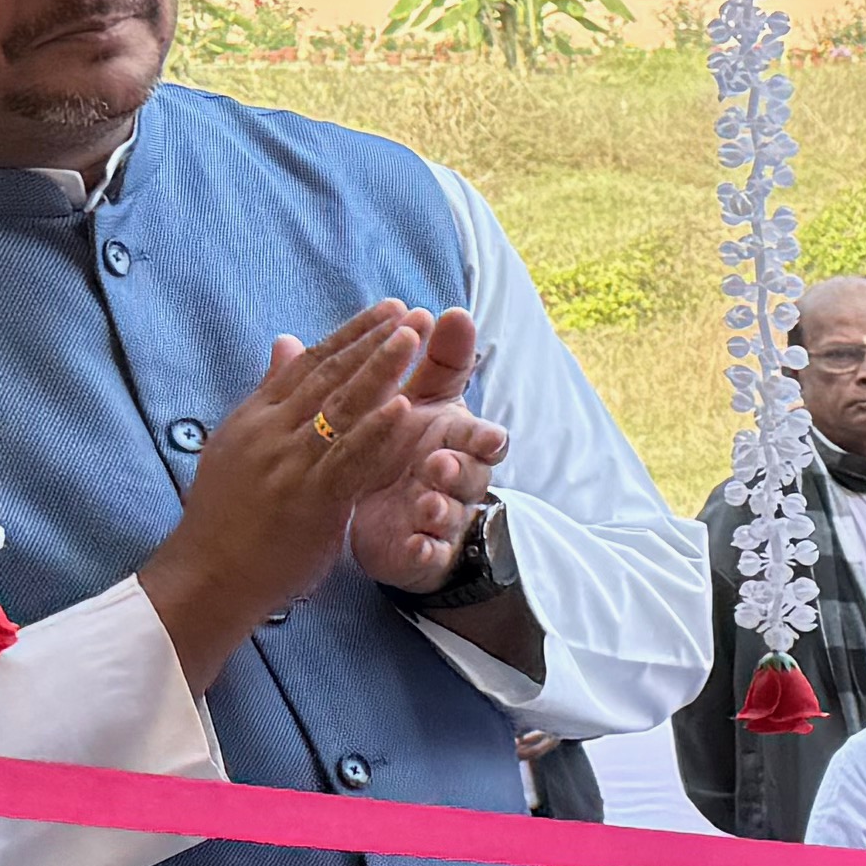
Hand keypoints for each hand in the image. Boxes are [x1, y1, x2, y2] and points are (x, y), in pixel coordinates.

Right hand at [134, 304, 458, 683]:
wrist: (207, 573)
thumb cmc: (226, 517)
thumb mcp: (239, 445)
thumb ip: (269, 395)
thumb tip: (286, 342)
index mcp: (256, 418)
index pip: (309, 364)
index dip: (351, 334)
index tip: (387, 309)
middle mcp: (271, 432)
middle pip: (328, 375)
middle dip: (373, 339)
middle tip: (412, 310)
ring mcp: (289, 463)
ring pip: (341, 406)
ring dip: (380, 368)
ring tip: (414, 337)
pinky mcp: (309, 498)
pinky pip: (347, 459)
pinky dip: (375, 430)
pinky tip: (403, 407)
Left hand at [340, 301, 511, 595]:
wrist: (378, 509)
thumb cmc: (404, 444)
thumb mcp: (422, 398)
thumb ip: (437, 360)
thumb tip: (452, 310)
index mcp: (455, 441)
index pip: (485, 438)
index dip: (487, 438)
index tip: (485, 437)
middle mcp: (455, 479)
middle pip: (473, 477)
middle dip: (459, 471)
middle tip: (438, 464)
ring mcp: (439, 517)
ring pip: (451, 515)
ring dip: (441, 509)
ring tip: (424, 504)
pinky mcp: (420, 551)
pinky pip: (427, 555)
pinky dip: (423, 551)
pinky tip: (413, 545)